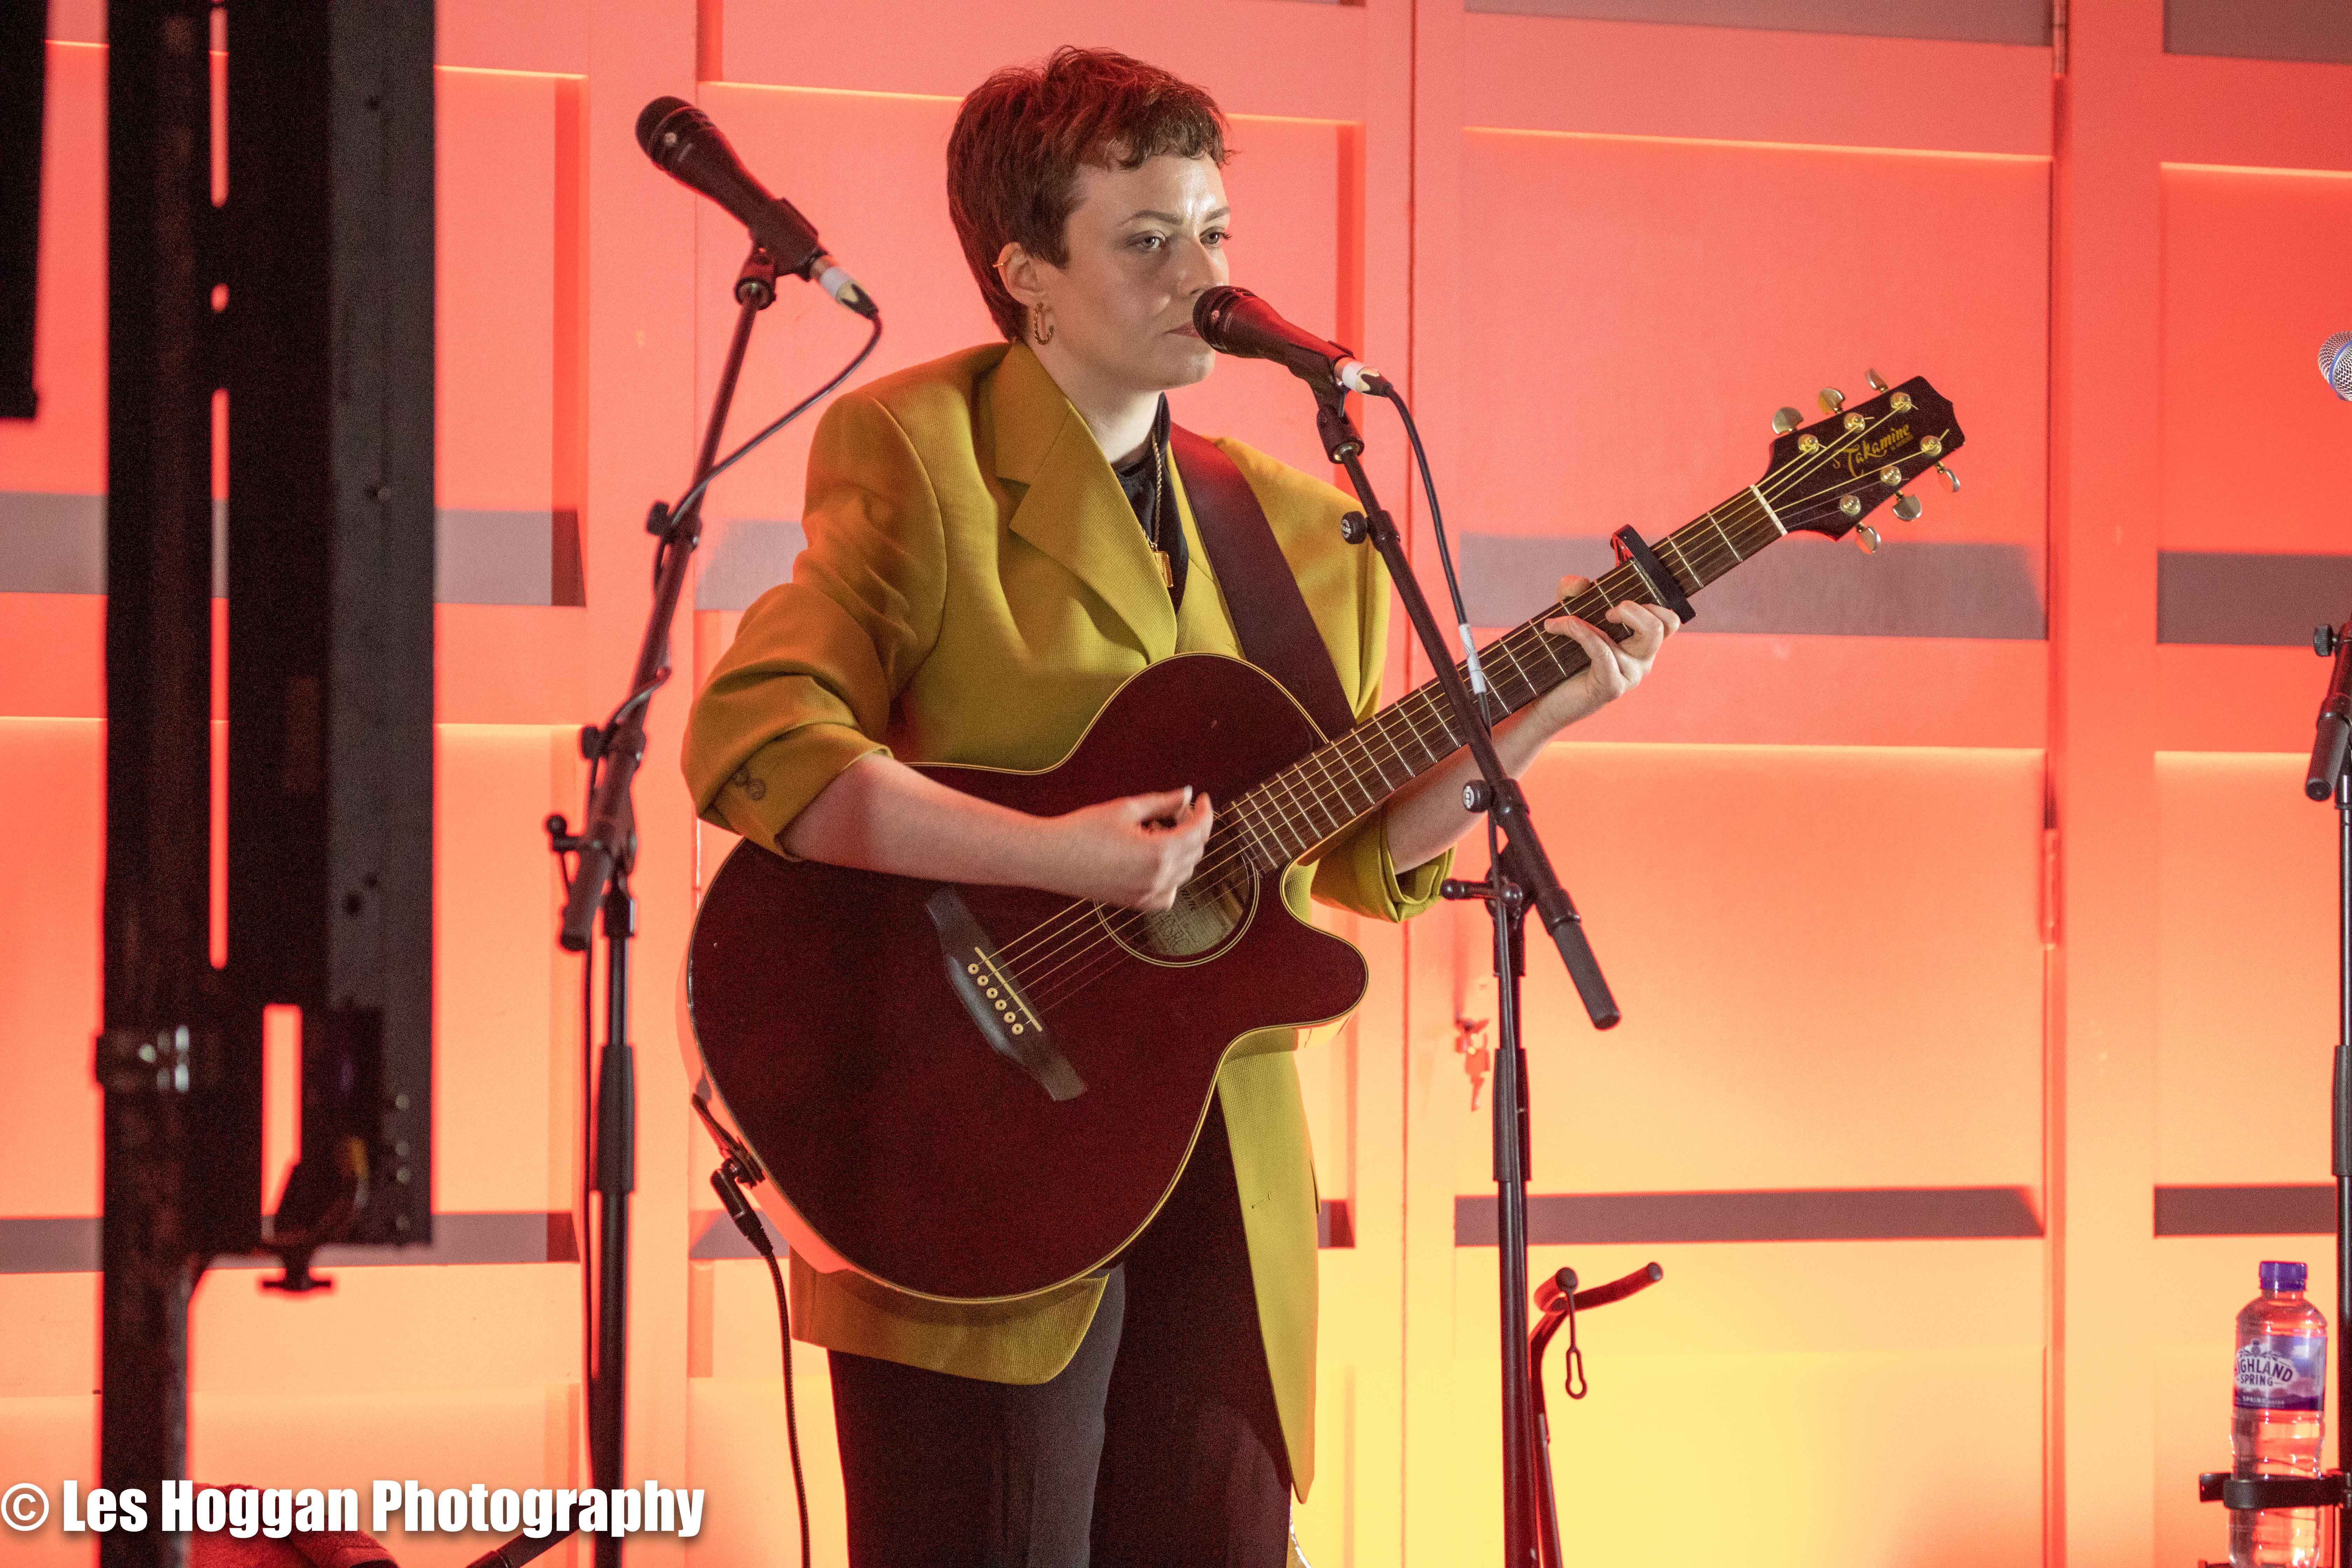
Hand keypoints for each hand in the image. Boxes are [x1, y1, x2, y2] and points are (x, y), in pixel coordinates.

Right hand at [1038, 786, 1214, 910]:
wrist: (1050, 858)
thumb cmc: (1082, 830)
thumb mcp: (1126, 809)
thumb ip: (1162, 802)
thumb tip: (1187, 794)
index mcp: (1158, 853)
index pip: (1198, 831)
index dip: (1205, 812)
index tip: (1203, 799)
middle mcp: (1158, 879)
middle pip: (1195, 851)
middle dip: (1193, 827)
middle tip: (1176, 809)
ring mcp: (1147, 895)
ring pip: (1185, 872)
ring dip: (1183, 849)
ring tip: (1160, 829)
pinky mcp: (1136, 903)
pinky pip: (1168, 893)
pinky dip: (1171, 877)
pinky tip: (1155, 860)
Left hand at [1530, 574, 1678, 731]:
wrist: (1545, 698)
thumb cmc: (1562, 656)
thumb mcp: (1568, 613)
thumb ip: (1573, 592)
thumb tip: (1583, 583)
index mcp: (1641, 643)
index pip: (1669, 621)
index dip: (1650, 605)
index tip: (1618, 604)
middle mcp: (1642, 660)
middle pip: (1660, 627)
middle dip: (1632, 610)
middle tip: (1606, 614)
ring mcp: (1630, 676)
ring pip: (1629, 640)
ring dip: (1589, 622)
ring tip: (1559, 621)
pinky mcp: (1612, 687)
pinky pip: (1604, 652)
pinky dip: (1581, 633)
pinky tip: (1558, 627)